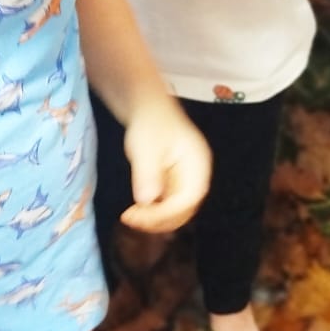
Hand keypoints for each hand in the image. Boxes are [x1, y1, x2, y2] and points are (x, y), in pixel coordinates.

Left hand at [120, 97, 210, 233]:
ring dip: (156, 219)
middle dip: (160, 220)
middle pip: (186, 209)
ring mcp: (187, 182)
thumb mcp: (146, 147)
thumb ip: (147, 173)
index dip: (165, 213)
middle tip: (131, 219)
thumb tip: (146, 201)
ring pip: (177, 211)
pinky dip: (153, 212)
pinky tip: (136, 210)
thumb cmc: (150, 124)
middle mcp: (197, 177)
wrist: (149, 111)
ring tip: (131, 217)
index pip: (188, 198)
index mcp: (198, 165)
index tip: (139, 216)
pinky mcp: (176, 185)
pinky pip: (169, 205)